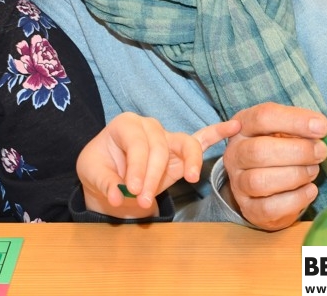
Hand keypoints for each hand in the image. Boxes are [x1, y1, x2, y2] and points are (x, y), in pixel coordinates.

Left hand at [78, 112, 239, 218]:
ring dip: (190, 163)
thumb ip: (105, 184)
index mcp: (125, 125)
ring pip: (185, 144)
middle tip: (143, 201)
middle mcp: (148, 126)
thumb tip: (118, 197)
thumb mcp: (92, 174)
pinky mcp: (180, 152)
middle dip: (153, 177)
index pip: (137, 144)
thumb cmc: (100, 168)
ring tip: (192, 179)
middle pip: (159, 148)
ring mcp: (167, 138)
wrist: (108, 175)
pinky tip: (234, 127)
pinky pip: (201, 140)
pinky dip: (217, 133)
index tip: (132, 191)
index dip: (137, 168)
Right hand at [222, 102, 326, 229]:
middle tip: (321, 152)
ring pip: (260, 181)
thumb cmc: (279, 152)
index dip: (294, 121)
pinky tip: (309, 190)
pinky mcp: (249, 208)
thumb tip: (320, 127)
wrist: (265, 188)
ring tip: (312, 171)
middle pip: (258, 151)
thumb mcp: (284, 132)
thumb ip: (299, 127)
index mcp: (242, 127)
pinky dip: (296, 198)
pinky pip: (269, 207)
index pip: (262, 118)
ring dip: (296, 175)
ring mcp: (238, 182)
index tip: (321, 127)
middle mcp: (235, 153)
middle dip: (297, 152)